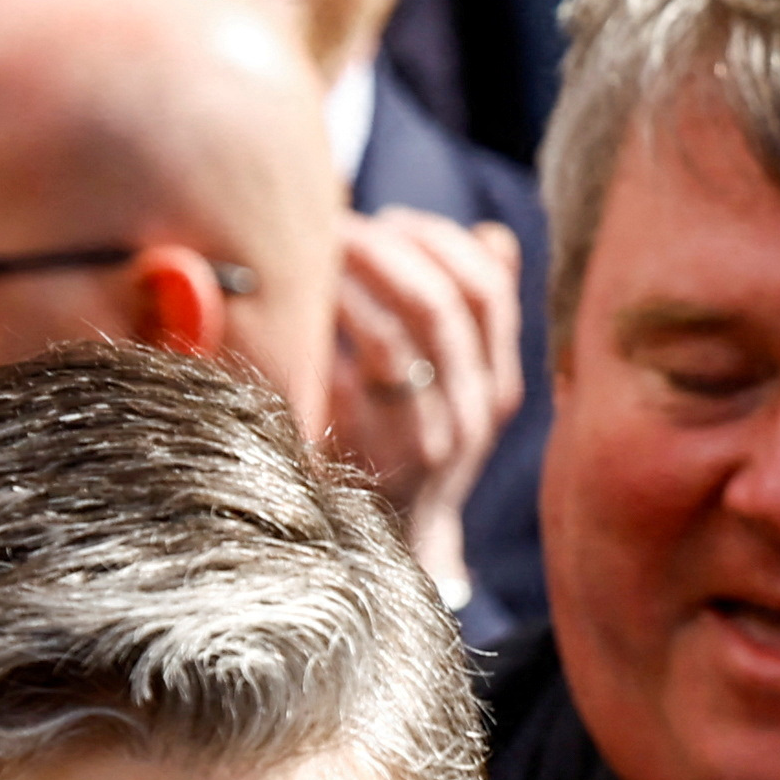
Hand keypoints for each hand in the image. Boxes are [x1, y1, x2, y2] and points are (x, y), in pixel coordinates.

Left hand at [331, 207, 523, 605]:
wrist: (389, 559)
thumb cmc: (409, 448)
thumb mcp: (457, 386)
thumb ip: (474, 315)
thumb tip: (494, 234)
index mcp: (496, 386)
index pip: (489, 290)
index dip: (438, 240)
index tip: (391, 219)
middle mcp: (470, 417)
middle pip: (440, 305)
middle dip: (380, 250)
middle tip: (331, 225)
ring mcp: (420, 447)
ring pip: (392, 341)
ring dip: (340, 285)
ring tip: (302, 261)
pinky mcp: (367, 468)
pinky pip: (340, 386)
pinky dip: (314, 340)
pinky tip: (283, 319)